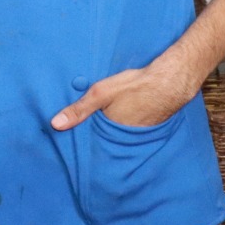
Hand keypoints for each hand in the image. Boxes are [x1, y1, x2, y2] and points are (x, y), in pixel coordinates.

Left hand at [50, 65, 194, 130]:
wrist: (170, 81)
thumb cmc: (135, 86)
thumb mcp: (100, 93)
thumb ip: (78, 110)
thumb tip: (55, 124)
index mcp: (111, 134)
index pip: (91, 143)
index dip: (81, 140)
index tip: (70, 142)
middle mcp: (125, 140)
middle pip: (104, 140)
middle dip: (95, 137)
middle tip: (83, 133)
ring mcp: (138, 135)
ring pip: (117, 136)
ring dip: (111, 132)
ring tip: (104, 123)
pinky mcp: (147, 129)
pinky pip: (130, 131)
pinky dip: (124, 126)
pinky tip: (124, 116)